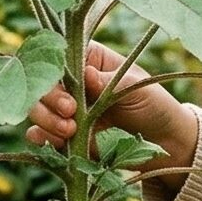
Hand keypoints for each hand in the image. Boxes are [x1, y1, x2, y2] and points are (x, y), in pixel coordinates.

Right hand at [26, 40, 196, 175]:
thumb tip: (88, 73)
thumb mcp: (138, 88)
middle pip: (41, 84)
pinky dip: (40, 138)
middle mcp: (72, 83)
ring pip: (36, 109)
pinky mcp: (64, 136)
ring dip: (45, 119)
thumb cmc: (155, 104)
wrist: (165, 143)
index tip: (71, 94)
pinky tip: (51, 143)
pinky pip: (40, 135)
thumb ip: (110, 82)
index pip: (58, 57)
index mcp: (88, 60)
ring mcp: (66, 109)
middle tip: (70, 114)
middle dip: (48, 100)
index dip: (55, 72)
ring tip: (68, 132)